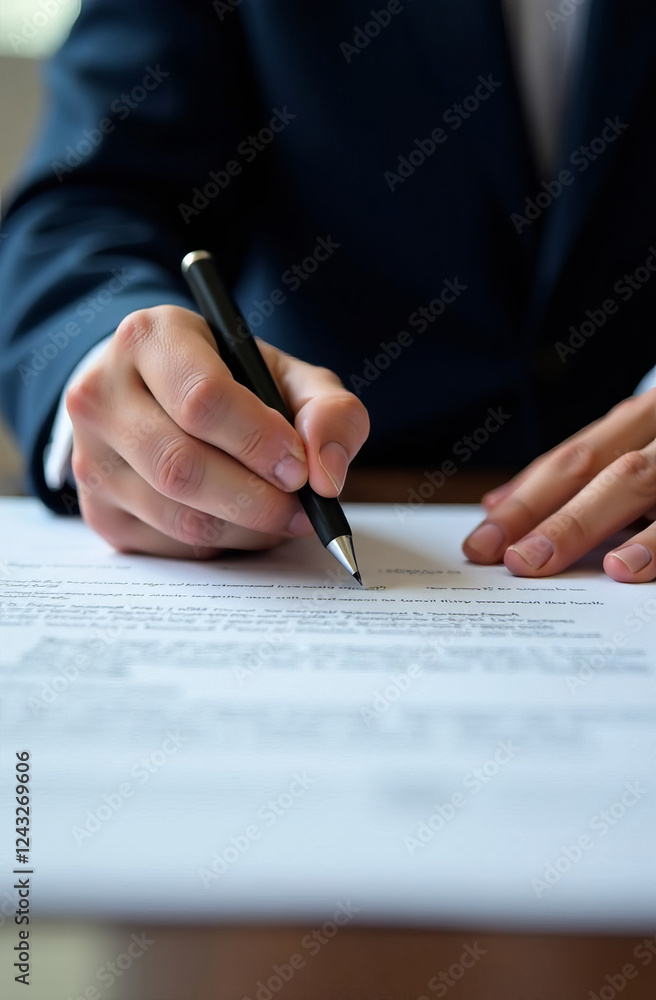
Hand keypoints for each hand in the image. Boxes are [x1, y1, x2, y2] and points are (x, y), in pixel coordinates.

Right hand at [66, 305, 368, 557]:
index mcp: (150, 338)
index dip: (259, 442)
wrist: (162, 395)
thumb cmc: (232, 382)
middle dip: (257, 499)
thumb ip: (329, 411)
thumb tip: (327, 474)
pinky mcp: (97, 510)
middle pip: (182, 467)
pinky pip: (169, 546)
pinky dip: (222, 545)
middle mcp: (101, 393)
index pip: (201, 400)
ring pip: (177, 516)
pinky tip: (241, 522)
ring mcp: (90, 456)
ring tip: (280, 515)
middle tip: (300, 507)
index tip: (299, 467)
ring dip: (245, 529)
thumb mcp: (289, 377)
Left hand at [462, 390, 655, 581]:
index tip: (482, 541)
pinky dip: (653, 543)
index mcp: (635, 422)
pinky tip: (628, 567)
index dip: (523, 501)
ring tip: (547, 561)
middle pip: (594, 467)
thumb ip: (573, 475)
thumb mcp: (635, 447)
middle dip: (545, 516)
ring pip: (638, 481)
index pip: (569, 461)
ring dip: (587, 522)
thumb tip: (495, 505)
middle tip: (512, 559)